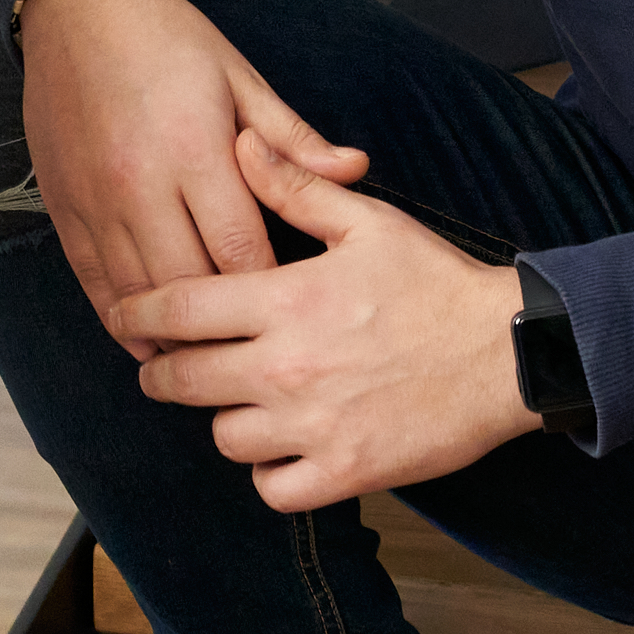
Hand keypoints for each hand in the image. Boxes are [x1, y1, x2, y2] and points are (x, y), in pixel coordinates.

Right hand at [20, 0, 368, 337]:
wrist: (79, 6)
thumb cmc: (164, 39)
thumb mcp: (241, 77)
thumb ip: (294, 138)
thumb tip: (355, 171)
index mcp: (194, 149)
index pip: (240, 249)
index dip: (268, 291)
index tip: (291, 312)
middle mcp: (140, 183)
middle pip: (188, 285)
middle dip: (223, 326)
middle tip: (255, 351)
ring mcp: (96, 200)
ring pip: (137, 296)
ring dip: (172, 333)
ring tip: (206, 358)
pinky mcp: (64, 208)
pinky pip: (93, 283)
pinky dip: (121, 317)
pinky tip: (146, 337)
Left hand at [100, 139, 538, 513]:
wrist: (509, 351)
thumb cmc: (437, 283)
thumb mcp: (367, 223)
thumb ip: (295, 188)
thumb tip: (241, 144)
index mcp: (287, 300)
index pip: (180, 309)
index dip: (138, 313)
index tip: (125, 316)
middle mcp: (288, 367)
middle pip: (183, 380)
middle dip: (161, 373)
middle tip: (163, 369)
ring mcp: (315, 425)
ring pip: (224, 437)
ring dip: (224, 420)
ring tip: (238, 405)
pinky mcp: (345, 471)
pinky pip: (273, 489)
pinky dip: (269, 474)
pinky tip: (280, 451)